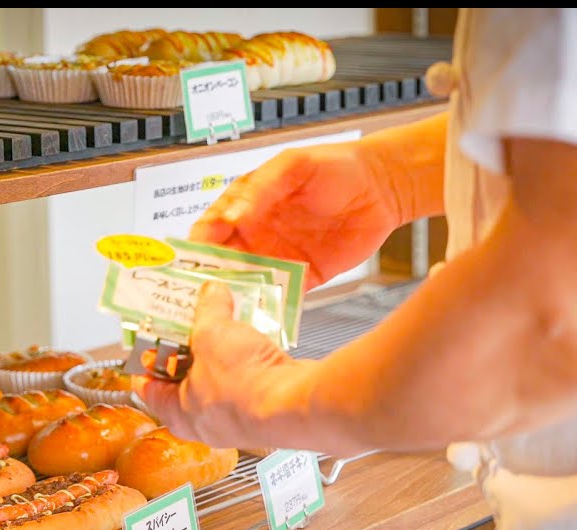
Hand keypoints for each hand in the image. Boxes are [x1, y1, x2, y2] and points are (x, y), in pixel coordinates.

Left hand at [133, 281, 312, 448]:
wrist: (295, 403)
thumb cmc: (242, 383)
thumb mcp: (213, 332)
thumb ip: (209, 309)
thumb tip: (211, 291)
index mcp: (176, 412)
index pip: (147, 384)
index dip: (145, 356)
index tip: (149, 334)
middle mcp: (204, 422)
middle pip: (186, 378)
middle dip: (189, 347)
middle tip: (190, 321)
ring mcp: (236, 419)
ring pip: (220, 379)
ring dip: (221, 352)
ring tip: (223, 324)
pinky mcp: (264, 410)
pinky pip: (248, 381)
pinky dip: (248, 361)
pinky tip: (252, 337)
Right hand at [189, 141, 401, 290]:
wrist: (383, 186)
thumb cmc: (337, 166)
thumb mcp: (294, 166)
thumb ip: (261, 188)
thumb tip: (232, 214)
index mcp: (248, 204)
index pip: (211, 226)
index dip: (198, 243)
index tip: (193, 259)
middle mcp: (258, 233)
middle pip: (222, 260)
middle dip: (210, 277)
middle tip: (204, 293)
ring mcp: (279, 257)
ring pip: (246, 282)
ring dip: (236, 296)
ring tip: (230, 311)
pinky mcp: (304, 277)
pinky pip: (280, 296)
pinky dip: (270, 307)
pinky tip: (263, 317)